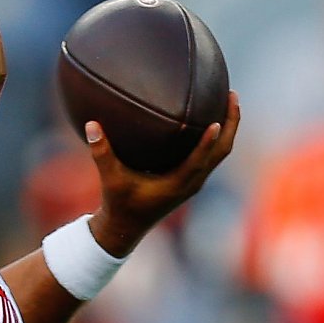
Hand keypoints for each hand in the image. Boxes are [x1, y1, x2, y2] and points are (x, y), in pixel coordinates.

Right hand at [85, 91, 239, 255]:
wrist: (126, 227)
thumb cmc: (118, 204)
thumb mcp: (110, 179)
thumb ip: (101, 153)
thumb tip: (91, 124)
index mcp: (177, 185)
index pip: (199, 161)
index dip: (208, 143)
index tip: (217, 122)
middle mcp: (191, 183)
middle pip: (222, 151)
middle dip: (231, 123)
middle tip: (232, 95)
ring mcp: (194, 181)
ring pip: (220, 152)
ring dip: (228, 128)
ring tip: (228, 100)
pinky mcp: (191, 179)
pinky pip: (211, 154)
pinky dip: (216, 136)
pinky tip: (211, 118)